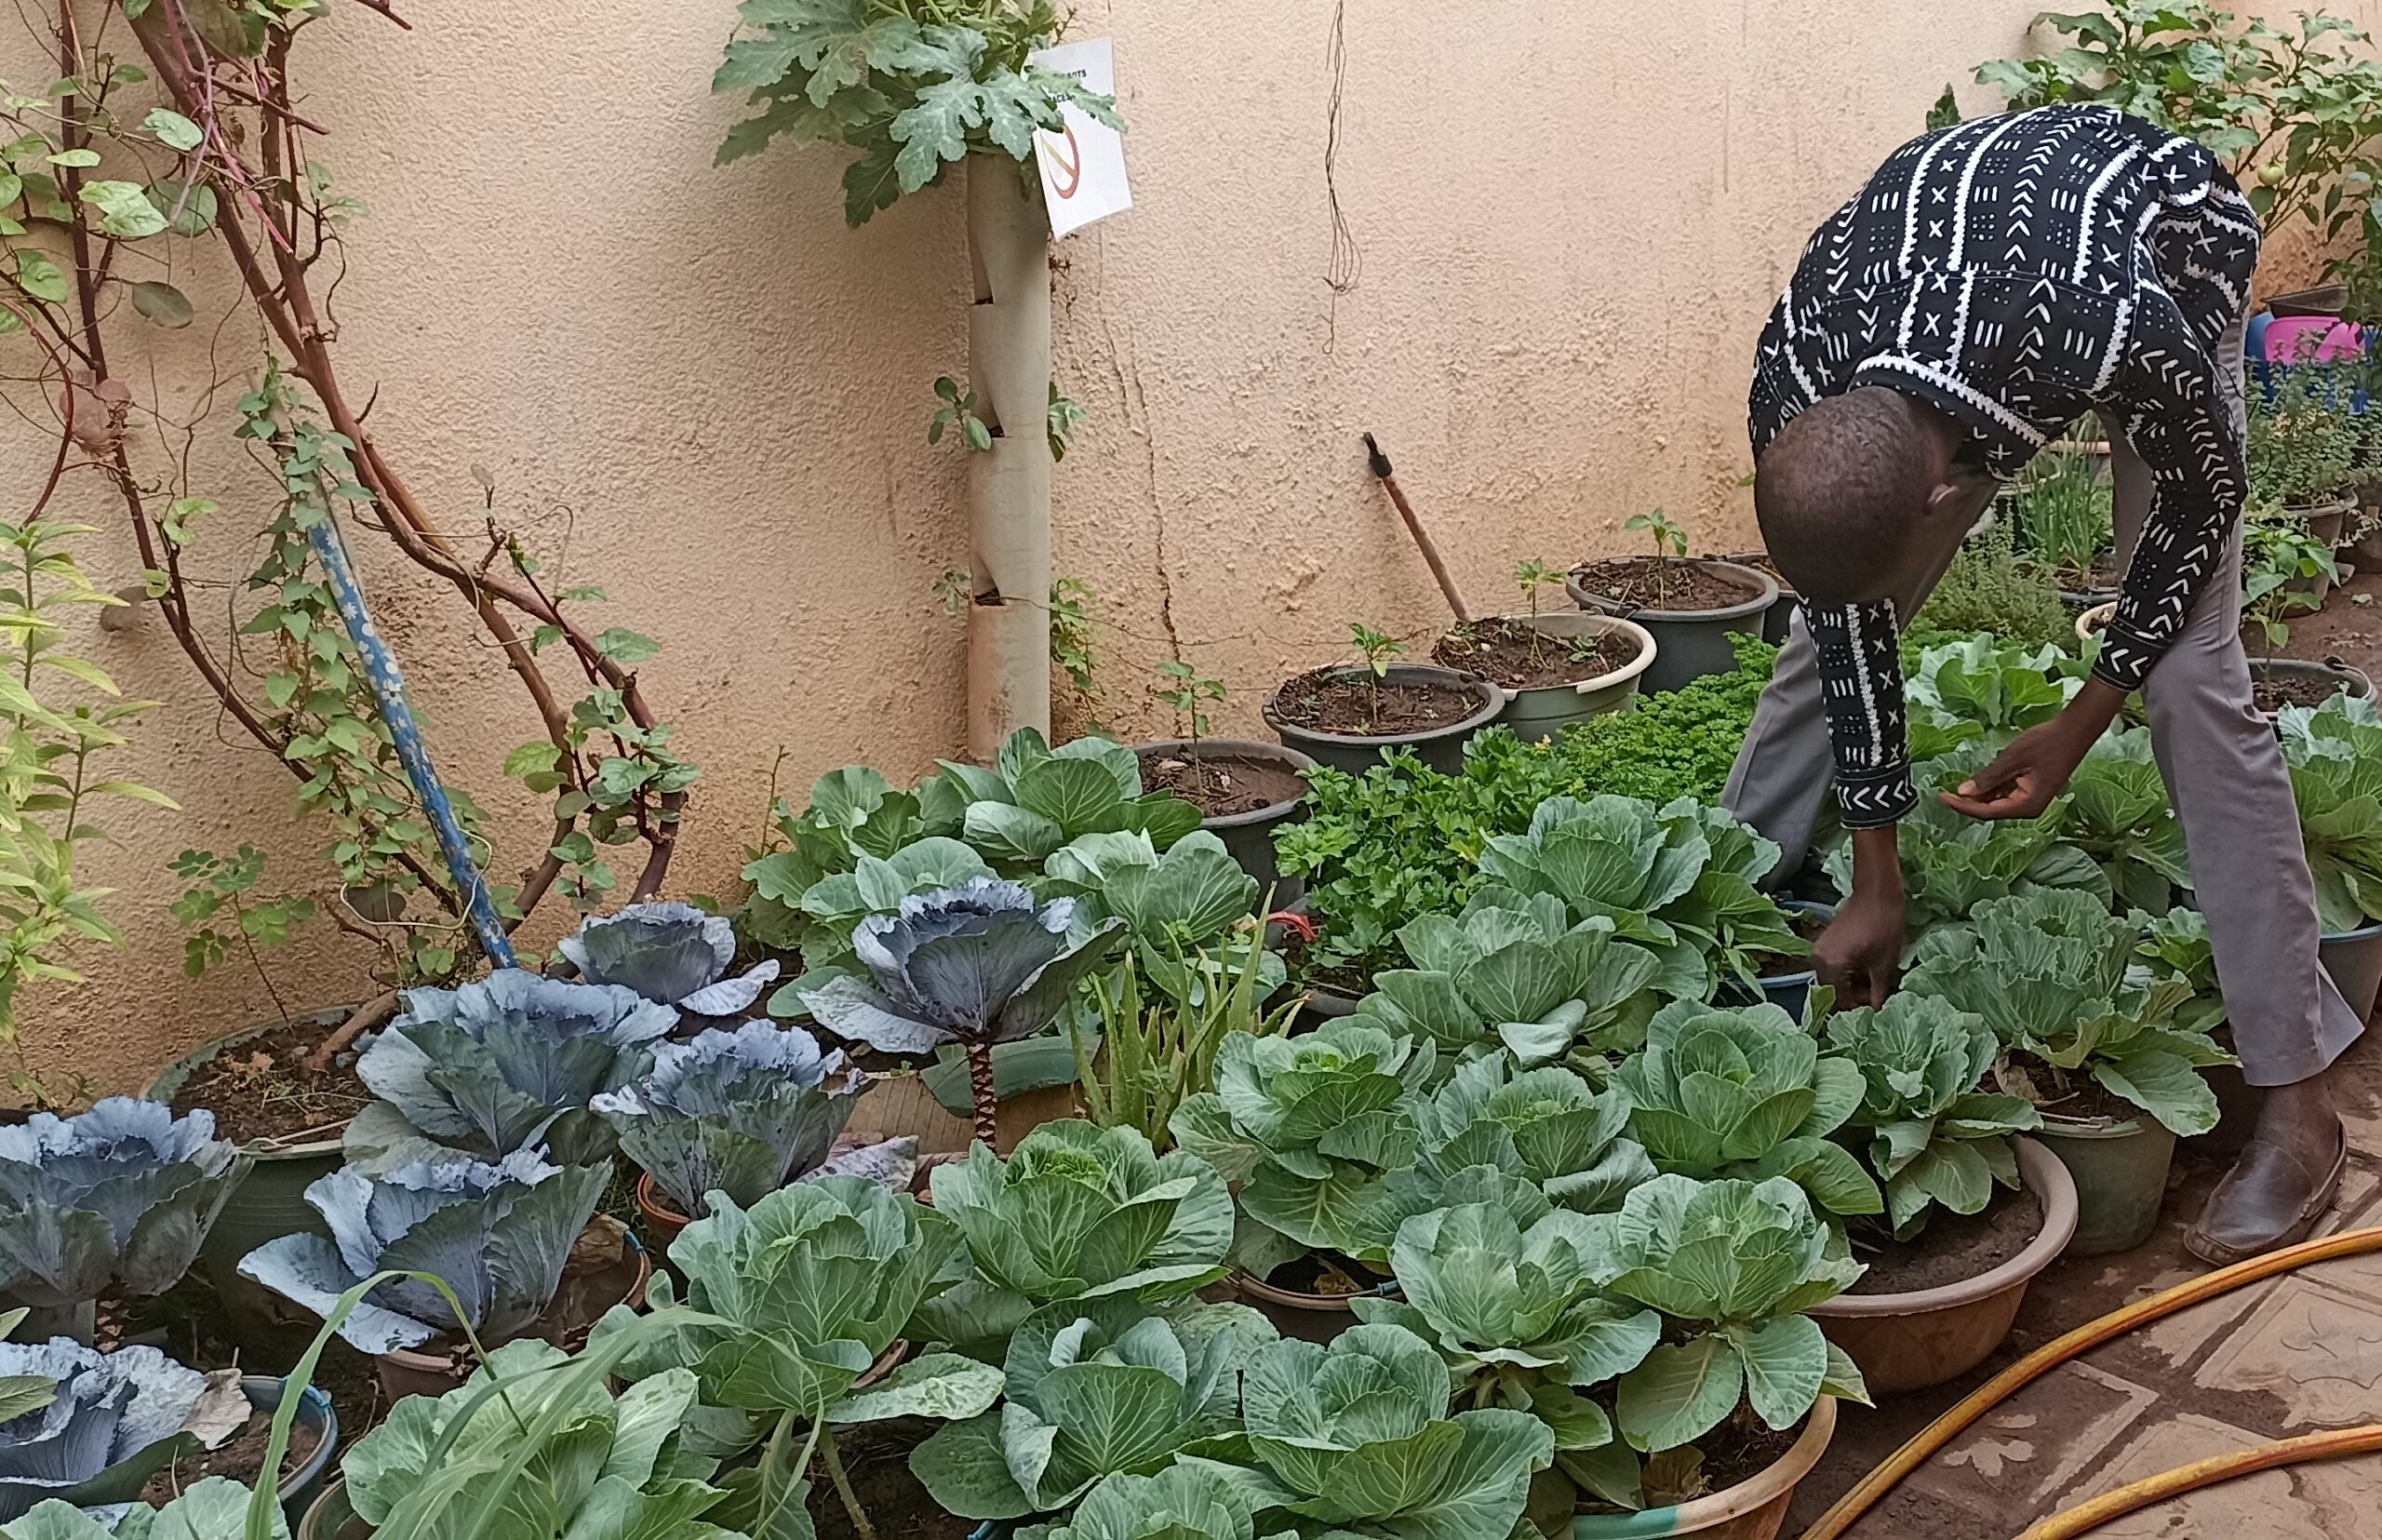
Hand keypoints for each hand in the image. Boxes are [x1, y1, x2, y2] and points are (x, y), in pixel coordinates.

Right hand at [1815, 887, 1904, 1006]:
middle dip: (1853, 996)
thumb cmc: (1883, 925)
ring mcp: (1818, 951)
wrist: (1876, 893)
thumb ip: (1878, 991)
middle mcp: (1818, 961)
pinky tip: (1863, 969)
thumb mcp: (1884, 963)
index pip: (1840, 1001)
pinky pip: (1831, 968)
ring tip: (1871, 981)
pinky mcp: (1823, 944)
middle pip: (1832, 992)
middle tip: (1875, 994)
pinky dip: (1845, 973)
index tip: (1877, 1003)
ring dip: (1850, 985)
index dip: (1859, 1007)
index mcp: (1832, 966)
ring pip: (1832, 981)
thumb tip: (1877, 1009)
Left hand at [1938, 680, 2126, 820]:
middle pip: (1991, 810)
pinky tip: (1978, 780)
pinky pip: (2006, 793)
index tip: (1943, 797)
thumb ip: (1987, 777)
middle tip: (1945, 792)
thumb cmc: (2047, 743)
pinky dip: (1991, 788)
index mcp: (2027, 805)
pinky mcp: (2031, 790)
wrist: (2074, 731)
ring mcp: (2031, 799)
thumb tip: (1963, 792)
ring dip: (1979, 795)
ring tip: (1958, 785)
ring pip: (1997, 802)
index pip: (1986, 812)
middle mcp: (2029, 808)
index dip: (1962, 806)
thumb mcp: (2012, 758)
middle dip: (1969, 802)